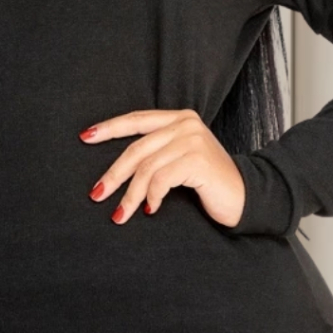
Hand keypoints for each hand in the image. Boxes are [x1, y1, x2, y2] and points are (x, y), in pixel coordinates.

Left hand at [79, 108, 245, 228]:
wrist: (246, 196)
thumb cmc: (209, 182)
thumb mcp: (181, 159)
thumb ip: (158, 152)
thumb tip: (119, 170)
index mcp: (179, 119)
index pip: (137, 120)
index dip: (109, 128)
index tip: (85, 137)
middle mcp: (186, 124)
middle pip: (137, 148)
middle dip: (114, 174)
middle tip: (97, 194)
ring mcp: (192, 140)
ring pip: (146, 168)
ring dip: (130, 194)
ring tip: (121, 214)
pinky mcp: (197, 160)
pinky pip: (161, 179)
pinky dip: (152, 197)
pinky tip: (151, 209)